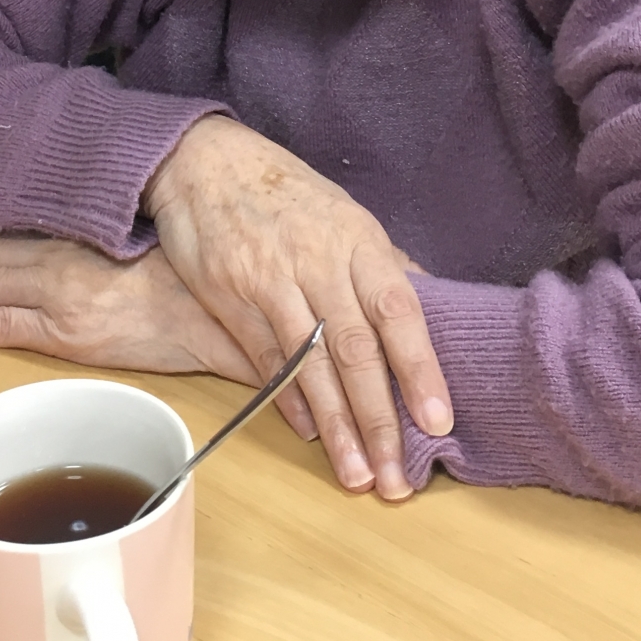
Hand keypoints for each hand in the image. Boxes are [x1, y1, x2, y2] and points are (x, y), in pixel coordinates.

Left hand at [0, 235, 260, 381]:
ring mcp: (64, 297)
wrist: (231, 310)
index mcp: (82, 235)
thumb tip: (83, 246)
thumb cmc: (200, 277)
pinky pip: (7, 326)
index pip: (8, 237)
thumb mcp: (148, 243)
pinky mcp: (74, 333)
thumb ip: (106, 241)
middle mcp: (65, 260)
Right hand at [143, 115, 451, 499]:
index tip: (438, 422)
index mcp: (357, 240)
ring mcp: (270, 280)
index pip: (400, 311)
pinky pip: (263, 357)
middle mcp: (317, 261)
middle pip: (355, 350)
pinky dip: (287, 399)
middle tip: (398, 479)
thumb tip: (428, 302)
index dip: (421, 367)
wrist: (203, 161)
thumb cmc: (284, 191)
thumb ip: (382, 265)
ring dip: (336, 425)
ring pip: (310, 363)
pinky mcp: (229, 296)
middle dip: (379, 420)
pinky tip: (309, 434)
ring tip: (358, 475)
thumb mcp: (343, 214)